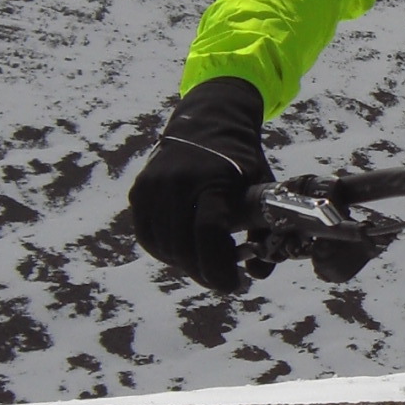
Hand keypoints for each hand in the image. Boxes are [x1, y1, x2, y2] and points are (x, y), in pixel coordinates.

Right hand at [128, 78, 269, 292]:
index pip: (208, 234)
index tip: (234, 285)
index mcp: (212, 179)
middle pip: (183, 247)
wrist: (209, 120)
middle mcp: (177, 181)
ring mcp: (153, 185)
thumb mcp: (263, 188)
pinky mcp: (139, 190)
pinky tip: (185, 249)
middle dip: (204, 272)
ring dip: (185, 263)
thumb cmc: (242, 160)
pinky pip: (147, 234)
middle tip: (223, 279)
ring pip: (162, 246)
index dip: (220, 268)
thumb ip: (264, 231)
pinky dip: (165, 249)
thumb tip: (258, 274)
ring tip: (206, 262)